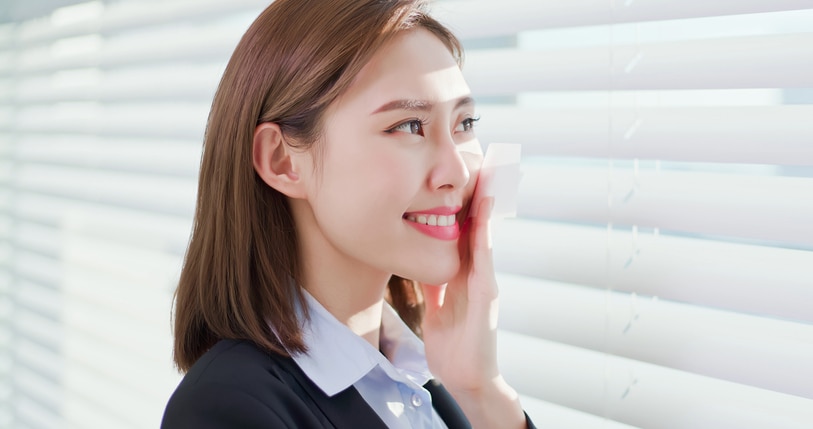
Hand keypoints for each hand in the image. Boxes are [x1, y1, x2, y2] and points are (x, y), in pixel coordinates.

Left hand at [420, 186, 525, 427]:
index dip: (461, 203)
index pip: (463, 231)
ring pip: (484, 232)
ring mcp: (485, 280)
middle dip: (478, 193)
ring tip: (487, 171)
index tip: (459, 173)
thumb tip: (418, 263)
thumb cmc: (452, 344)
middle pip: (477, 225)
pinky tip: (483, 210)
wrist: (466, 378)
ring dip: (486, 203)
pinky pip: (484, 256)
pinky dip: (484, 231)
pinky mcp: (488, 293)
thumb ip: (432, 283)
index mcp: (463, 274)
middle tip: (480, 158)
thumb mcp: (436, 306)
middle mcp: (476, 272)